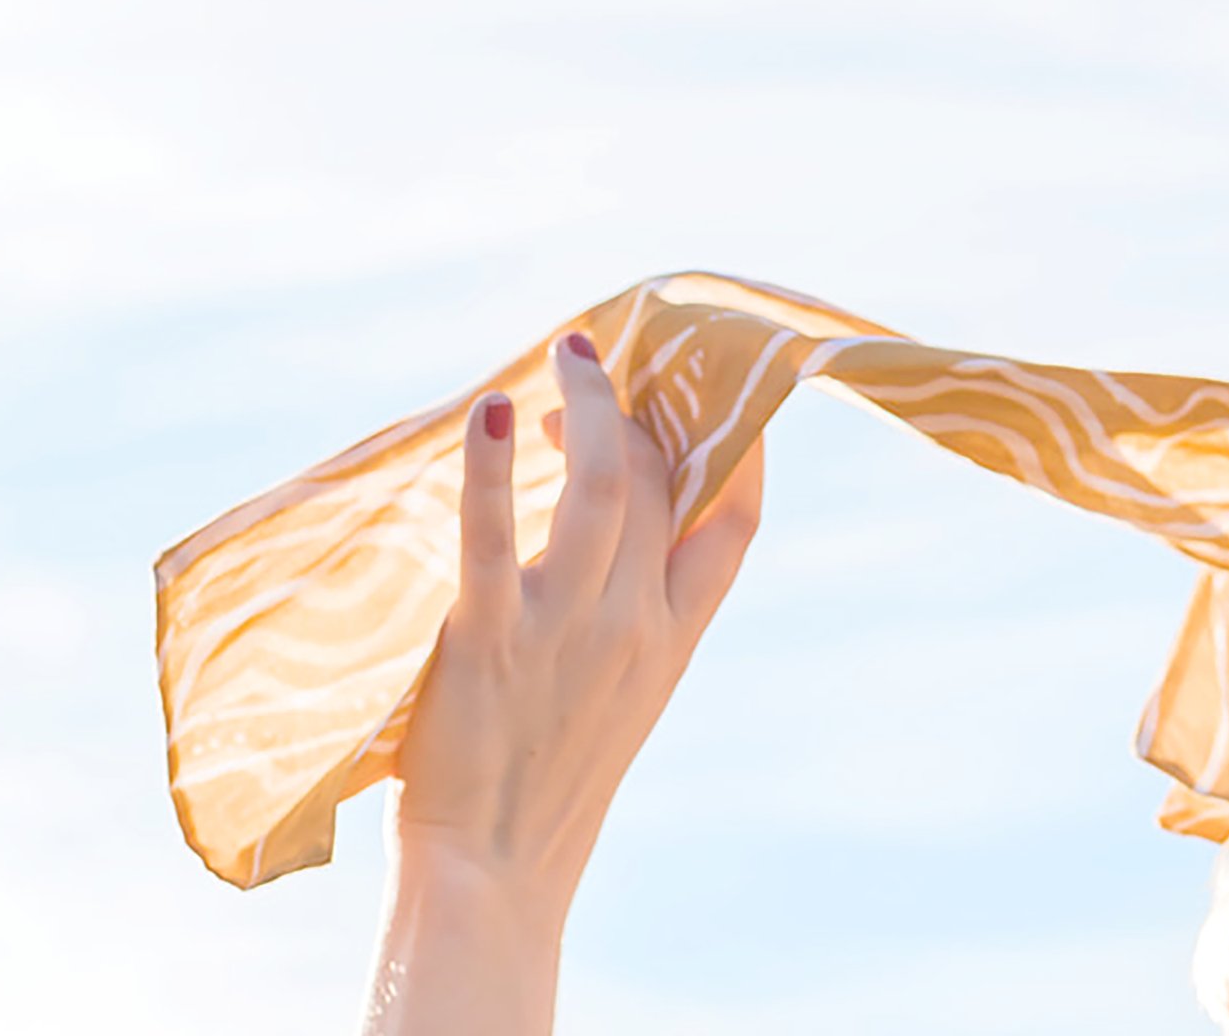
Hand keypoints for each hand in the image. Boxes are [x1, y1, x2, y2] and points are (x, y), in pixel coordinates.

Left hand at [391, 330, 764, 921]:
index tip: (720, 393)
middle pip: (657, 481)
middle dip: (630, 408)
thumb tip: (615, 510)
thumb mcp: (626, 687)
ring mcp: (566, 627)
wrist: (492, 872)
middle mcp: (635, 622)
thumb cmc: (549, 771)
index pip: (735, 522)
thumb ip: (635, 607)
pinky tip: (490, 413)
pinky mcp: (489, 639)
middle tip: (584, 372)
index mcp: (674, 634)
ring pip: (601, 483)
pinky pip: (493, 533)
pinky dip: (491, 467)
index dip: (739, 447)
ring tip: (567, 356)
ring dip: (587, 405)